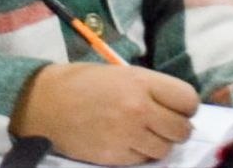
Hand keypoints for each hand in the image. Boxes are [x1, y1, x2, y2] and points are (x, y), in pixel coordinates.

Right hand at [10, 63, 198, 164]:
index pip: (188, 100)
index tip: (177, 107)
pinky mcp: (116, 157)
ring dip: (158, 143)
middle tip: (161, 123)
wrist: (44, 103)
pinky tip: (125, 140)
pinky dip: (140, 153)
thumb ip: (148, 88)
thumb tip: (175, 107)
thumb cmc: (80, 82)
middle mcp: (139, 109)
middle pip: (182, 129)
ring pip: (165, 149)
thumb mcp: (118, 73)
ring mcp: (127, 135)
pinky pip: (144, 160)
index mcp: (140, 82)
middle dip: (175, 127)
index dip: (186, 105)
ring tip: (141, 132)